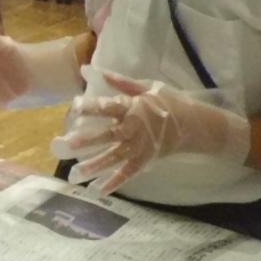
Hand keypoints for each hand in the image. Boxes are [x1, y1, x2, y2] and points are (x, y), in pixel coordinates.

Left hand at [51, 72, 250, 196]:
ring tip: (74, 173)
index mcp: (134, 108)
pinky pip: (128, 173)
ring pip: (114, 157)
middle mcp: (135, 129)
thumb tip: (95, 70)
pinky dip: (114, 182)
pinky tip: (98, 190)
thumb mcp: (147, 88)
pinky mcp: (145, 160)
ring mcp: (140, 147)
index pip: (110, 107)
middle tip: (66, 144)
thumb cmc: (168, 103)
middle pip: (108, 135)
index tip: (74, 107)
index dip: (93, 107)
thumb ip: (121, 82)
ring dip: (95, 165)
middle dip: (87, 140)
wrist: (194, 125)